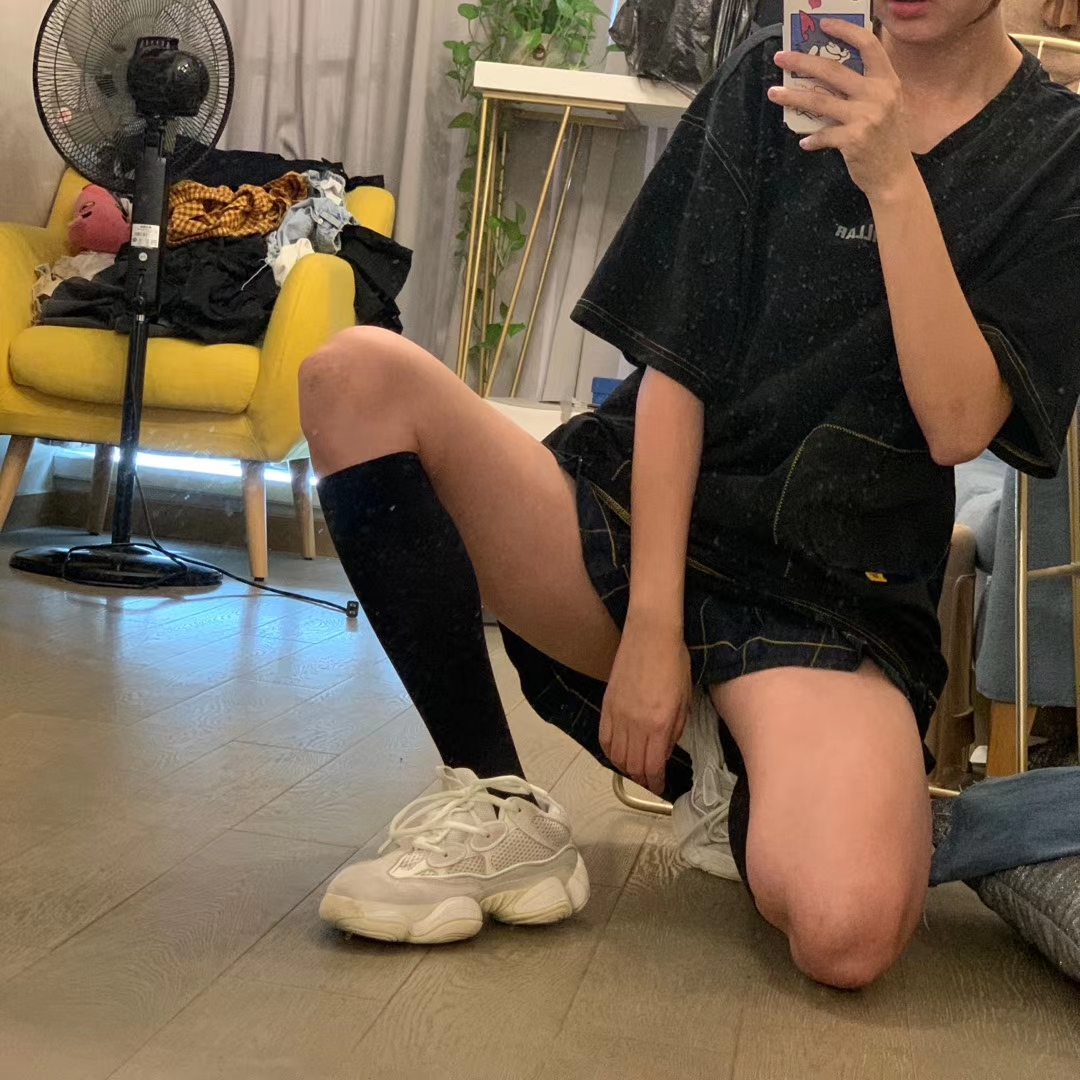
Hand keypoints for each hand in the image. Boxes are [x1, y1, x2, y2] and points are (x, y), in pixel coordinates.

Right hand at [600, 618, 690, 795]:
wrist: (651, 634)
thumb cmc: (674, 662)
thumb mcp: (684, 699)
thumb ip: (674, 730)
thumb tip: (663, 752)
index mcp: (659, 724)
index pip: (652, 766)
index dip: (656, 782)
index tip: (660, 786)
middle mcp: (635, 724)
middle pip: (632, 765)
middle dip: (642, 779)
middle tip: (650, 780)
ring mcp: (617, 714)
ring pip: (616, 755)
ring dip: (626, 768)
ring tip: (635, 769)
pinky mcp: (606, 704)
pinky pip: (603, 738)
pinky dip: (609, 751)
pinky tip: (618, 753)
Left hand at [768, 20, 916, 201]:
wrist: (894, 176)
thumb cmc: (885, 140)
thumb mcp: (886, 105)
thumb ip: (864, 88)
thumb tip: (826, 74)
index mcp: (887, 80)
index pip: (867, 45)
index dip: (845, 30)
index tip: (824, 25)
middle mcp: (878, 94)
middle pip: (832, 70)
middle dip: (802, 62)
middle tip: (781, 58)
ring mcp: (866, 116)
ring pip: (819, 100)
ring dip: (792, 96)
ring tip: (774, 93)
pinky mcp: (854, 139)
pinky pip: (822, 135)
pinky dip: (811, 139)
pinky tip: (805, 142)